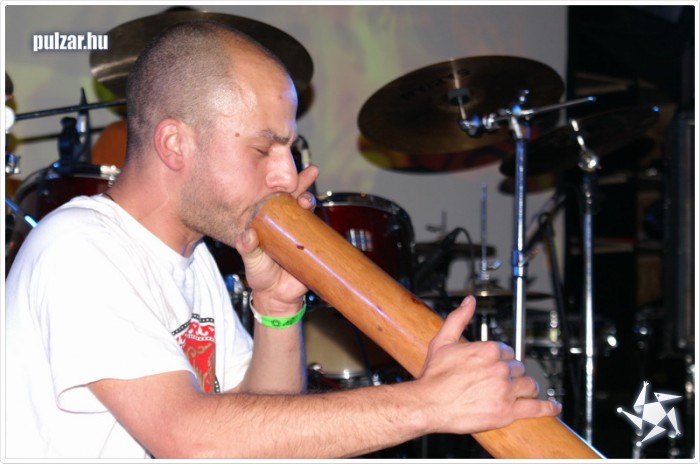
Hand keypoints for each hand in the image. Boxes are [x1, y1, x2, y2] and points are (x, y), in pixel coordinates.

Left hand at [234, 165, 319, 313]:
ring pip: (307, 211)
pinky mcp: (314, 244)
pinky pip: (320, 231)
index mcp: (268, 221)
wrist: (278, 296)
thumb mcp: (251, 261)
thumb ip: (248, 249)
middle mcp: (285, 222)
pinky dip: (324, 223)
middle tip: (309, 174)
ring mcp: (301, 232)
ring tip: (308, 198)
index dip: (280, 183)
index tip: (284, 172)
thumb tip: (247, 236)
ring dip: (310, 201)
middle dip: (302, 183)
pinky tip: (325, 218)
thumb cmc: (260, 275)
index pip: (274, 198)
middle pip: (294, 197)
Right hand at [414, 296, 560, 434]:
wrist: (428, 403)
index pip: (508, 351)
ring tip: (525, 392)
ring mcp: (505, 390)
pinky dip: (547, 407)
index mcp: (488, 350)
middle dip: (513, 374)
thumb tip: (469, 301)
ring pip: (529, 385)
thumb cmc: (433, 376)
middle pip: (519, 368)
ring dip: (528, 388)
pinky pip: (535, 407)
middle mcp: (499, 368)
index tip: (497, 365)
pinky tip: (553, 406)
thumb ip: (459, 318)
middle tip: (503, 381)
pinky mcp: (507, 411)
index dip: (503, 359)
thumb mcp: (443, 341)